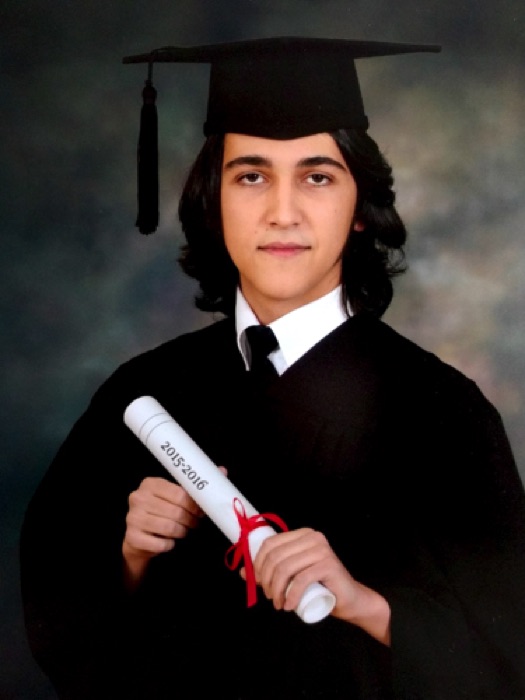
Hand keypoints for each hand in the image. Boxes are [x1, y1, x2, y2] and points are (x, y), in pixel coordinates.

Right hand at [122, 476, 202, 589]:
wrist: (138, 539)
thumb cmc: (162, 513)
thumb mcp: (176, 497)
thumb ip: (196, 486)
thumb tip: (222, 470)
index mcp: (150, 483)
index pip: (180, 494)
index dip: (195, 505)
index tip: (202, 511)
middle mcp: (138, 497)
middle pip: (176, 512)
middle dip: (190, 521)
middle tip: (194, 524)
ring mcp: (132, 517)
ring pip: (170, 528)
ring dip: (181, 532)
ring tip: (183, 531)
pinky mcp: (132, 537)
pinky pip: (161, 544)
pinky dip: (169, 545)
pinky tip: (169, 541)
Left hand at [252, 528, 390, 643]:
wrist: (348, 599)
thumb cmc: (319, 586)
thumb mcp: (292, 576)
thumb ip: (270, 572)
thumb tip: (243, 573)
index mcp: (302, 534)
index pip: (270, 543)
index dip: (258, 564)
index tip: (259, 582)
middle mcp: (312, 537)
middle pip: (276, 556)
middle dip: (267, 580)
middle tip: (271, 598)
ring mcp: (322, 549)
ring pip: (286, 568)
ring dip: (277, 590)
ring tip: (279, 604)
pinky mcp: (329, 565)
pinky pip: (301, 579)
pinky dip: (291, 595)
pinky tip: (289, 606)